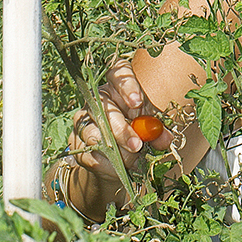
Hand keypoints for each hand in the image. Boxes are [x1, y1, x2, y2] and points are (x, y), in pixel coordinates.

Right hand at [57, 69, 161, 223]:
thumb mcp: (150, 127)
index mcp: (117, 86)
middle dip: (121, 129)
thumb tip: (166, 139)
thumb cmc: (136, 131)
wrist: (116, 159)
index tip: (137, 102)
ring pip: (93, 134)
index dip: (126, 85)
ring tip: (133, 160)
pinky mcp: (76, 142)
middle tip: (137, 144)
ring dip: (115, 150)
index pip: (117, 73)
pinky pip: (89, 154)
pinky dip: (108, 164)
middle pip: (103, 108)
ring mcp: (83, 120)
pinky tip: (121, 168)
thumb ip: (157, 131)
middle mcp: (96, 99)